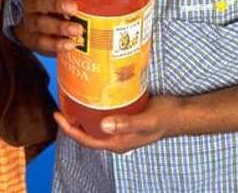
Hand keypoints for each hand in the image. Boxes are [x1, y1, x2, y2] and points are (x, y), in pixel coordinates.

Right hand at [13, 0, 82, 55]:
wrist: (37, 24)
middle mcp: (28, 3)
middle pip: (37, 3)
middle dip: (55, 5)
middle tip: (74, 8)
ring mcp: (29, 22)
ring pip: (40, 24)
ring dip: (59, 27)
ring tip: (78, 30)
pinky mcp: (33, 40)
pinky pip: (42, 43)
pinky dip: (56, 45)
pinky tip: (70, 45)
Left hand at [53, 95, 182, 153]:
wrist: (180, 113)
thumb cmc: (165, 116)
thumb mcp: (148, 119)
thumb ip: (127, 123)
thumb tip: (103, 126)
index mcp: (119, 142)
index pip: (87, 140)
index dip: (69, 130)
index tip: (57, 115)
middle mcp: (116, 137)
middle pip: (87, 133)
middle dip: (71, 121)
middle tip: (60, 102)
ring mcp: (120, 129)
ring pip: (94, 124)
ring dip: (81, 114)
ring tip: (69, 97)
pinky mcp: (123, 119)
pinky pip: (103, 116)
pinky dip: (93, 108)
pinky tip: (90, 95)